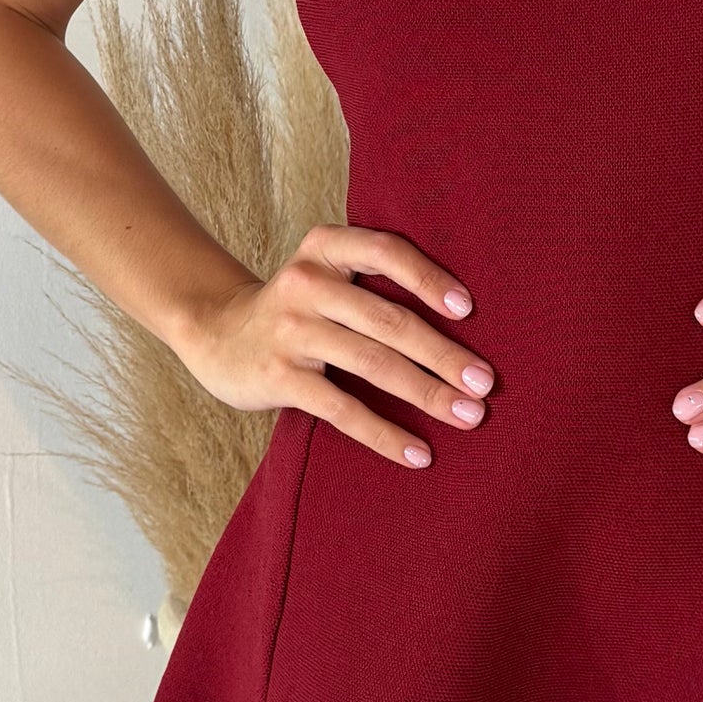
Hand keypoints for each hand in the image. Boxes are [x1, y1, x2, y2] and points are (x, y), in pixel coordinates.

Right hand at [174, 223, 493, 468]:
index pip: (386, 252)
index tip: (468, 311)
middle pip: (389, 320)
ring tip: (469, 417)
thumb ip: (375, 282)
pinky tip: (418, 453)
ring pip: (373, 364)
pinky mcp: (279, 376)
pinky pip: (342, 409)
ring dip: (427, 394)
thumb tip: (463, 320)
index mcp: (325, 248)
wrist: (216, 334)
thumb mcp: (326, 273)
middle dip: (444, 355)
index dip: (429, 278)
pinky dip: (385, 434)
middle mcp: (307, 282)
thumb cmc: (297, 308)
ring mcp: (291, 330)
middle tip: (486, 384)